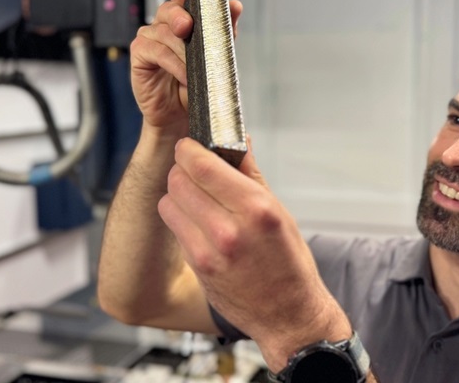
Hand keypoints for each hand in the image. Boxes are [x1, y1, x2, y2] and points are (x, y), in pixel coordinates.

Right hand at [129, 0, 243, 137]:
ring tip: (195, 69)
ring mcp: (149, 37)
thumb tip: (235, 5)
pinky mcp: (140, 55)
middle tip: (188, 27)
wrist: (183, 115)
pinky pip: (156, 52)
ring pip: (165, 32)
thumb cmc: (199, 83)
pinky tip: (185, 76)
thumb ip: (225, 31)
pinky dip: (174, 64)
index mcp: (183, 17)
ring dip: (183, 51)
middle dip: (180, 15)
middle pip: (169, 8)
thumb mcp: (218, 56)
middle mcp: (165, 24)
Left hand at [158, 137, 351, 371]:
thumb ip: (252, 175)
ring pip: (169, 203)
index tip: (190, 145)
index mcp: (257, 209)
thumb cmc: (290, 263)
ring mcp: (209, 252)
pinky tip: (198, 221)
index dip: (190, 149)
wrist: (288, 316)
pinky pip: (174, 228)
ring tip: (195, 197)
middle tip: (194, 170)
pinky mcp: (197, 267)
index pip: (204, 166)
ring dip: (177, 194)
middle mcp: (230, 230)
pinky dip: (180, 218)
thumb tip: (239, 142)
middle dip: (183, 169)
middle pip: (179, 181)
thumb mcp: (280, 213)